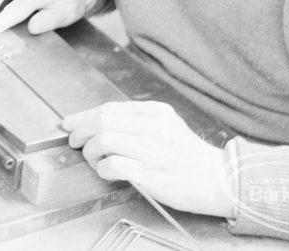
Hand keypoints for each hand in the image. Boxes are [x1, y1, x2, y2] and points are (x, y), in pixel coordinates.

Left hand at [63, 100, 234, 217]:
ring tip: (94, 159)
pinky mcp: (150, 173)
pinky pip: (113, 165)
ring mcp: (152, 150)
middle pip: (102, 121)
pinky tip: (106, 171)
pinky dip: (102, 169)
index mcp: (154, 112)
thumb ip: (137, 121)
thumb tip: (99, 122)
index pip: (109, 108)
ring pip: (103, 140)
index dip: (83, 116)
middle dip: (81, 132)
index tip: (69, 123)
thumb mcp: (167, 125)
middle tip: (75, 142)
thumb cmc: (188, 156)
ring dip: (90, 152)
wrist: (218, 179)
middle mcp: (153, 127)